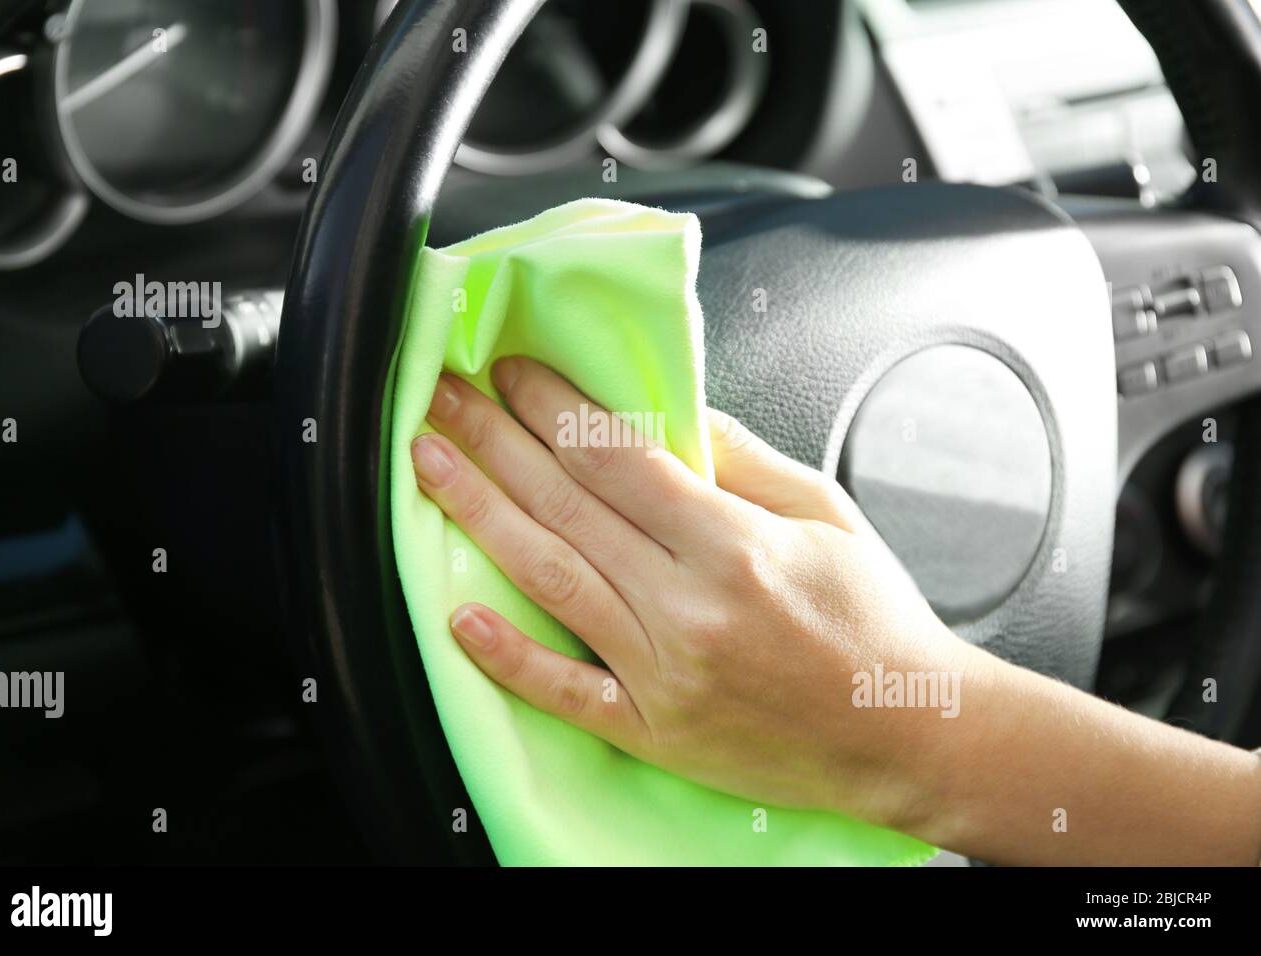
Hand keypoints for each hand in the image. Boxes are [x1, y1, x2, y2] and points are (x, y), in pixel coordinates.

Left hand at [410, 356, 967, 829]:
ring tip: (431, 463)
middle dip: (496, 440)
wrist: (905, 734)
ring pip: (551, 578)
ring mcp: (663, 673)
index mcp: (735, 545)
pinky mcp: (653, 730)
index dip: (553, 407)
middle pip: (567, 505)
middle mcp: (690, 607)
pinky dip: (509, 656)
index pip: (617, 457)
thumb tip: (671, 410)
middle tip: (445, 397)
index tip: (512, 372)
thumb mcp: (826, 512)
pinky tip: (458, 617)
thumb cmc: (872, 621)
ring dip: (481, 513)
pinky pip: (565, 691)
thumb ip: (744, 457)